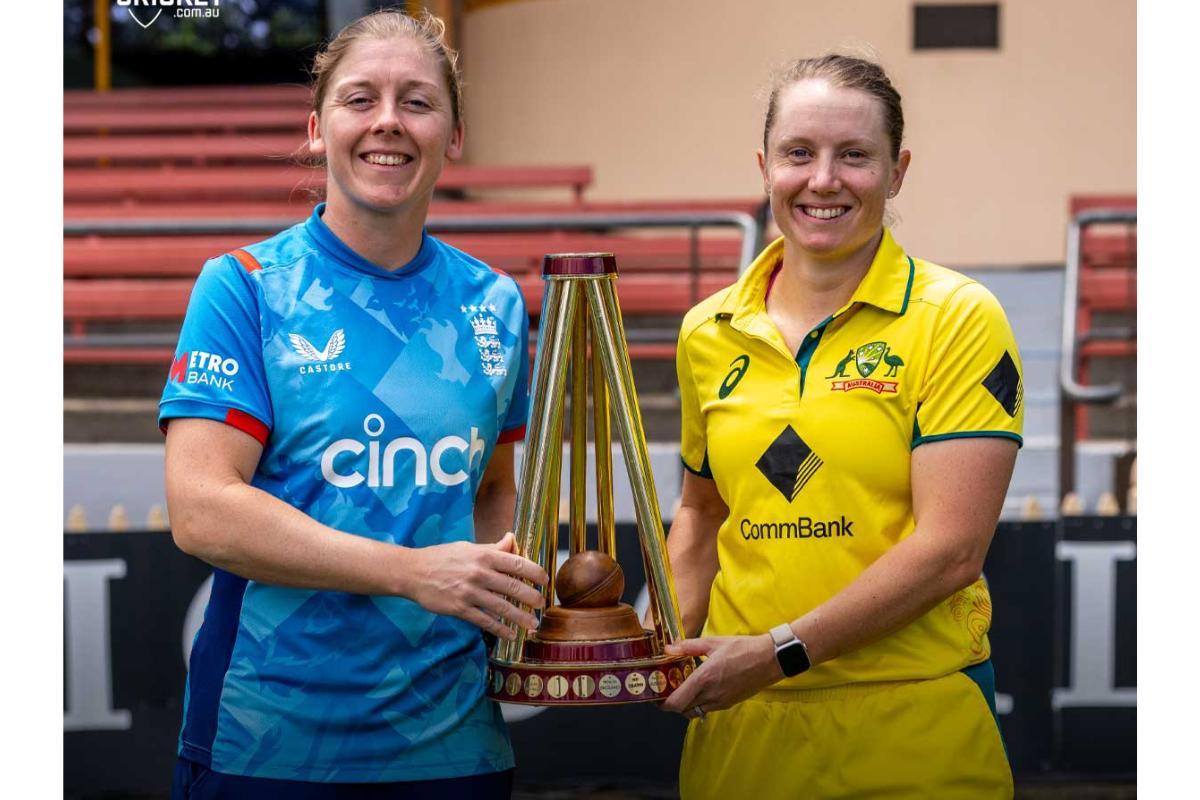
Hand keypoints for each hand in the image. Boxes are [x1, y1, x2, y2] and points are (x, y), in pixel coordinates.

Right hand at [408, 532, 548, 640]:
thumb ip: (493, 548)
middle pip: (513, 587)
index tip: (545, 580)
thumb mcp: (468, 547)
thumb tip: (512, 539)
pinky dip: (500, 629)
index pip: (517, 563)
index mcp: (483, 555)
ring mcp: (469, 592)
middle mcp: (479, 573)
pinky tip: (511, 635)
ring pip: (502, 607)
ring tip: (533, 625)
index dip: (535, 572)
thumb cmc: (442, 557)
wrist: (413, 572)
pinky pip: (484, 621)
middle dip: (532, 597)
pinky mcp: (460, 608)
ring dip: (520, 618)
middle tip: (542, 605)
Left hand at [660, 634, 782, 715]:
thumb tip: (670, 649)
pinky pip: (709, 708)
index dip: (663, 704)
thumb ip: (688, 647)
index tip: (658, 696)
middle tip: (669, 690)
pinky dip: (701, 703)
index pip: (676, 702)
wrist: (770, 659)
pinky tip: (703, 688)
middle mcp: (711, 694)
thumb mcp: (713, 642)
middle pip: (683, 710)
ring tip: (686, 688)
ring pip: (696, 711)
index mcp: (704, 678)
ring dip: (687, 704)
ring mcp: (721, 701)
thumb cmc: (743, 648)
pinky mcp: (730, 703)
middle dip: (673, 703)